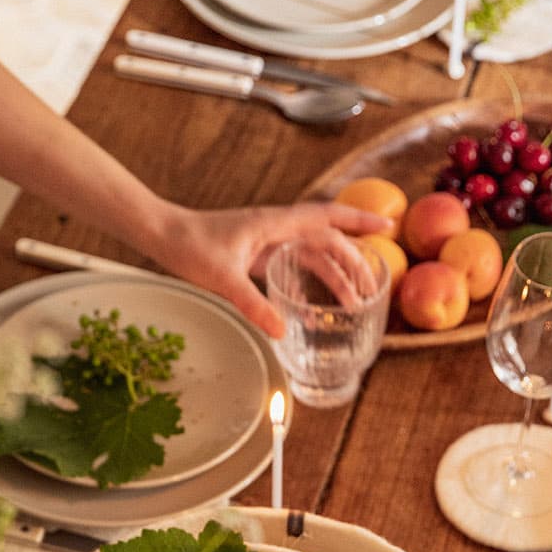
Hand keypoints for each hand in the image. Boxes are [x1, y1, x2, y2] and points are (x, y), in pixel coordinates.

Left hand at [152, 201, 393, 338]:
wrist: (164, 234)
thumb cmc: (190, 246)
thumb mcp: (223, 279)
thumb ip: (253, 305)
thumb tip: (282, 332)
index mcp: (274, 225)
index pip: (327, 219)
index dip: (359, 221)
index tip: (387, 225)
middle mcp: (276, 228)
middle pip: (326, 240)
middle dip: (352, 261)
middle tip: (372, 287)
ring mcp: (267, 239)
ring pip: (311, 253)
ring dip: (333, 273)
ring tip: (352, 299)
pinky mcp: (256, 252)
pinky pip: (292, 262)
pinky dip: (308, 278)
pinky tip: (312, 300)